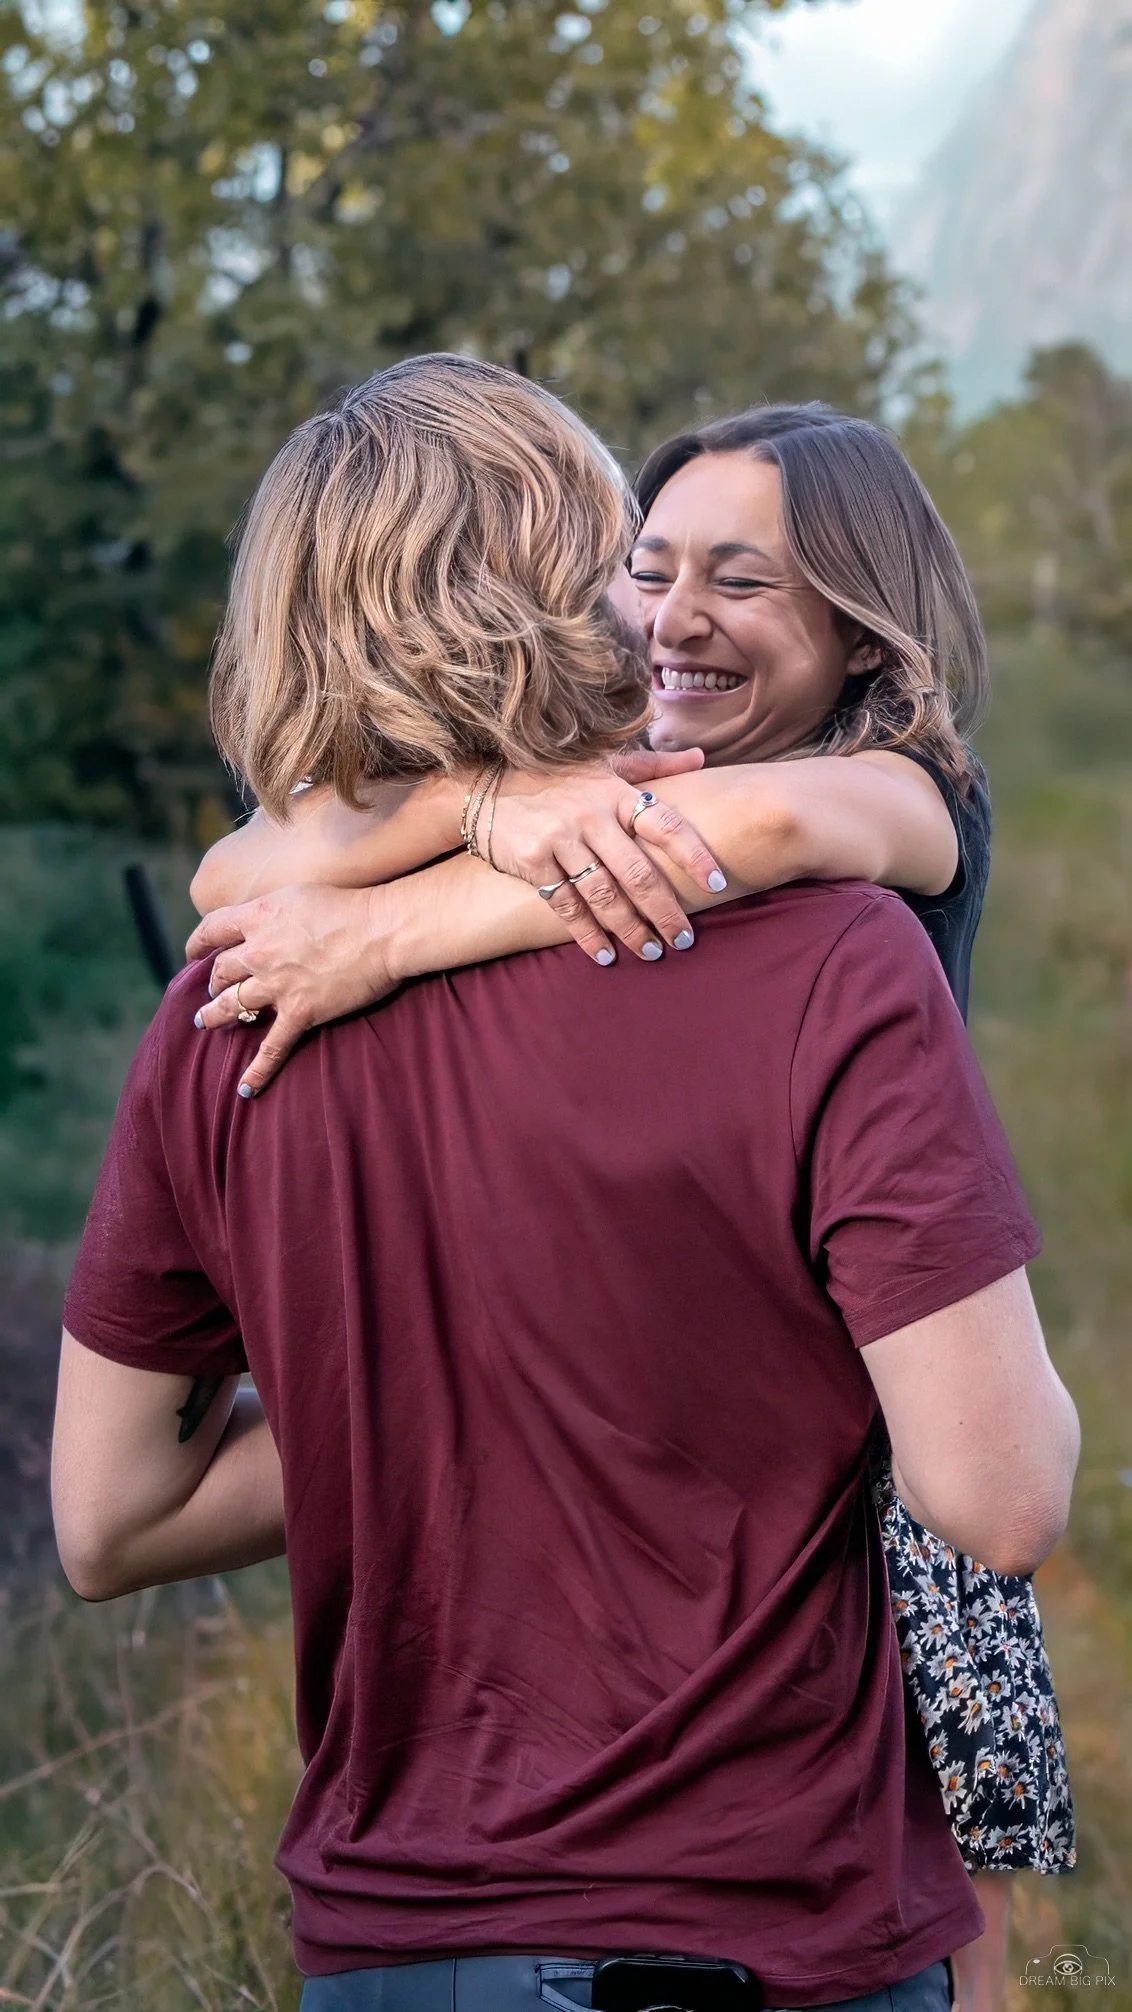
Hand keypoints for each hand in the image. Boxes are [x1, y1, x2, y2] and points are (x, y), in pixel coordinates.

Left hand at [186, 883, 398, 1096]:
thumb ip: (272, 909)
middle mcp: (260, 951)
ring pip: (232, 1005)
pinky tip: (245, 1089)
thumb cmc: (350, 906)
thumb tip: (260, 920)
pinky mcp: (300, 1012)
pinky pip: (272, 1047)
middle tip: (214, 989)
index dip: (197, 943)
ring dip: (214, 1015)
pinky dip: (257, 1070)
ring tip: (204, 1022)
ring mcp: (277, 984)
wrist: (383, 930)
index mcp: (258, 917)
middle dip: (214, 981)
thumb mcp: (299, 893)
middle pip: (221, 971)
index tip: (193, 953)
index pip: (212, 930)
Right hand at [486, 747, 725, 963]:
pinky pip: (567, 905)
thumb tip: (701, 758)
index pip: (665, 824)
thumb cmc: (555, 776)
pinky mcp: (533, 860)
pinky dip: (588, 934)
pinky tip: (606, 954)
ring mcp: (560, 838)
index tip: (718, 884)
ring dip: (630, 928)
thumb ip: (653, 766)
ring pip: (604, 894)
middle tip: (684, 939)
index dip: (694, 854)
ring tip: (651, 952)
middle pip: (637, 872)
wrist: (484, 786)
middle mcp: (590, 814)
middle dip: (664, 910)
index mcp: (614, 791)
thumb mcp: (603, 761)